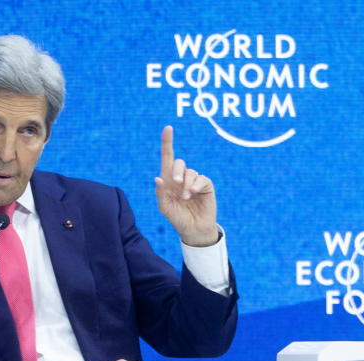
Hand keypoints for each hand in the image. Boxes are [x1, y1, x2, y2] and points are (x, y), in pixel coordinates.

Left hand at [154, 125, 217, 246]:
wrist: (194, 229)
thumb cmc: (177, 219)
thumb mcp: (165, 208)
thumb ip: (160, 194)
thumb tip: (157, 179)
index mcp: (168, 180)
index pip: (167, 157)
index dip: (167, 142)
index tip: (168, 128)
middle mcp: (181, 177)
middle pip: (179, 162)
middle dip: (176, 170)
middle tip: (175, 182)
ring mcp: (194, 181)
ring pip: (190, 172)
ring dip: (186, 183)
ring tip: (186, 197)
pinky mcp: (205, 186)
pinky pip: (201, 178)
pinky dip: (196, 185)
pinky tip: (193, 194)